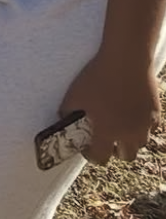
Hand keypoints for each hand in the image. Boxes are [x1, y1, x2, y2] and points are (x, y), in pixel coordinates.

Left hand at [60, 50, 161, 164]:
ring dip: (130, 140)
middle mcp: (129, 133)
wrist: (125, 60)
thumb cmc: (96, 77)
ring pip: (140, 143)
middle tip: (105, 140)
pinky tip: (132, 115)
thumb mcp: (73, 95)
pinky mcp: (155, 113)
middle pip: (126, 156)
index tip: (87, 147)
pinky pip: (151, 128)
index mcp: (106, 132)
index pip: (100, 157)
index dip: (92, 155)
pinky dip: (142, 126)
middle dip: (115, 151)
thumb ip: (67, 113)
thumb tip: (64, 122)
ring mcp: (145, 124)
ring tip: (119, 128)